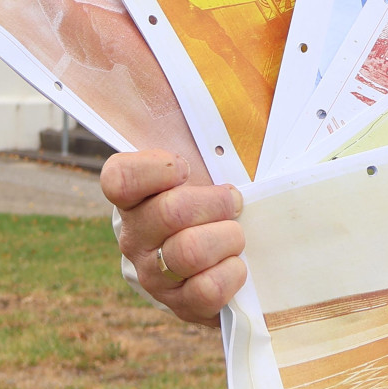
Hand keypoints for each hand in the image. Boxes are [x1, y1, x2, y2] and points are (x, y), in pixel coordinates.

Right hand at [102, 149, 247, 326]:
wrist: (212, 258)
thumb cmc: (210, 199)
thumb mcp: (205, 163)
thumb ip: (212, 134)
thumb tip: (266, 83)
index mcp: (132, 193)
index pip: (121, 177)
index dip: (159, 170)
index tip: (188, 168)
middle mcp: (133, 234)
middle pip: (173, 212)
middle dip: (218, 203)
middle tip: (234, 202)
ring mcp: (152, 273)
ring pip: (190, 251)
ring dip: (228, 238)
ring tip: (236, 235)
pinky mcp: (177, 305)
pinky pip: (206, 290)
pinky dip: (232, 275)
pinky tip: (235, 265)